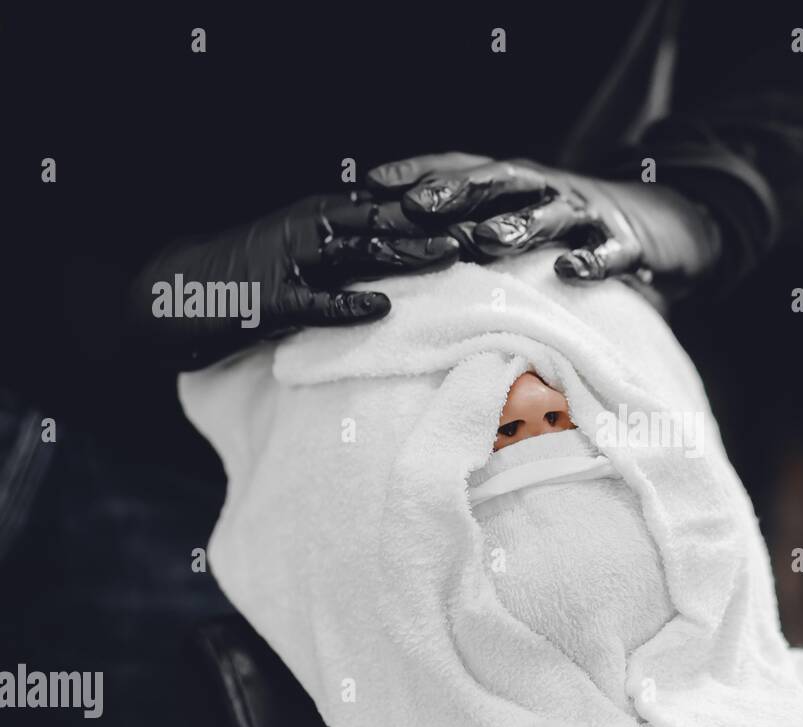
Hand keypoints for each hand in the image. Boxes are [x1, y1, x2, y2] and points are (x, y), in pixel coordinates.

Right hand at [130, 191, 458, 360]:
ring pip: (359, 251)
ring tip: (451, 253)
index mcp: (323, 214)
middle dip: (438, 221)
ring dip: (407, 251)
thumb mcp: (305, 247)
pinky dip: (348, 304)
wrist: (173, 288)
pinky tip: (381, 307)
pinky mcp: (271, 301)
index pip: (390, 204)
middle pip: (386, 220)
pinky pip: (316, 302)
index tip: (485, 205)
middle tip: (487, 227)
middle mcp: (311, 229)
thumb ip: (351, 245)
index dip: (438, 205)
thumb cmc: (248, 271)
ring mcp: (292, 262)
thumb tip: (407, 248)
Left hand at [366, 154, 722, 299]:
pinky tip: (568, 271)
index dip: (418, 170)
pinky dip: (590, 261)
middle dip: (456, 191)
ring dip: (517, 225)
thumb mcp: (525, 216)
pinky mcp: (627, 243)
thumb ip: (476, 224)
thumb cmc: (574, 227)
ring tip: (486, 240)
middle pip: (499, 182)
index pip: (463, 168)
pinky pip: (609, 253)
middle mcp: (550, 190)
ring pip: (550, 215)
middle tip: (416, 206)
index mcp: (519, 184)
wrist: (660, 223)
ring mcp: (589, 215)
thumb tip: (403, 238)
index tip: (371, 182)